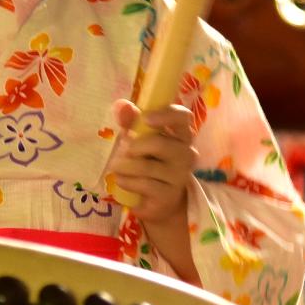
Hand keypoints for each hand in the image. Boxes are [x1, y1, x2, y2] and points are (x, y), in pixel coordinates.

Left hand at [109, 100, 195, 232]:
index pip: (183, 117)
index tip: (145, 118)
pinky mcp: (169, 195)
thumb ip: (131, 120)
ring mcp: (180, 175)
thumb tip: (121, 105)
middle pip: (160, 143)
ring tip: (118, 167)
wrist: (157, 200)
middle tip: (123, 150)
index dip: (166, 115)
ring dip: (124, 166)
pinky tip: (121, 181)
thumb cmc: (147, 161)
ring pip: (146, 166)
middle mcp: (186, 153)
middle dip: (134, 147)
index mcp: (181, 134)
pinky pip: (143, 184)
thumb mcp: (137, 138)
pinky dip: (126, 181)